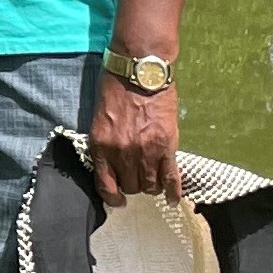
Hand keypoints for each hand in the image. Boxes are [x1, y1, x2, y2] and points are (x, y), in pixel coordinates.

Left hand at [89, 78, 179, 205]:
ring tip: (154, 179)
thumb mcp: (100, 120)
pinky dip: (172, 192)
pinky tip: (172, 199)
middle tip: (138, 177)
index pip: (105, 186)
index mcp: (101, 146)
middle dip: (133, 185)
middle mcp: (122, 153)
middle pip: (130, 187)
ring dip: (151, 186)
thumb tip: (113, 167)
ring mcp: (145, 152)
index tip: (118, 201)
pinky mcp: (166, 146)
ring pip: (149, 186)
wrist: (140, 70)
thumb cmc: (117, 89)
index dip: (113, 198)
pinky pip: (170, 178)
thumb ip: (106, 145)